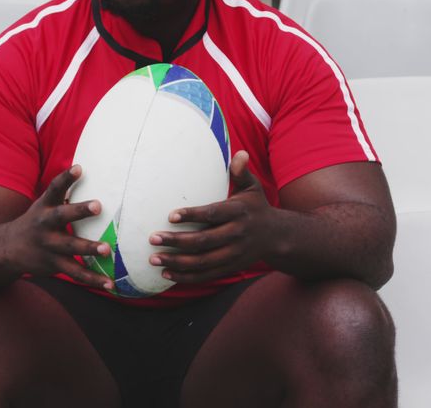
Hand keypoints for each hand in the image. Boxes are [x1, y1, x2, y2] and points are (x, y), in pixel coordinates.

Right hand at [0, 165, 113, 290]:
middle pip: (62, 216)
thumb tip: (84, 168)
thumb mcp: (44, 204)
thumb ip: (62, 192)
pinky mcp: (53, 265)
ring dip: (88, 248)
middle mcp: (45, 224)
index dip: (66, 178)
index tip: (79, 168)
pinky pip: (75, 272)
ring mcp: (48, 246)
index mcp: (44, 206)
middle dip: (79, 211)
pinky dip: (93, 279)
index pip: (54, 188)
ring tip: (107, 249)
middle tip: (98, 205)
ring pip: (70, 247)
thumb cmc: (36, 222)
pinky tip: (110, 284)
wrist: (6, 249)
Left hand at [148, 151, 279, 283]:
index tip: (170, 216)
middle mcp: (237, 235)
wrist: (277, 236)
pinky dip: (186, 277)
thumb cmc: (256, 207)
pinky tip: (167, 273)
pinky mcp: (231, 268)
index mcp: (239, 212)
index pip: (213, 215)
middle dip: (177, 241)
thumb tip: (240, 154)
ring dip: (177, 262)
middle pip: (204, 242)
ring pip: (202, 262)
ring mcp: (234, 254)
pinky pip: (206, 275)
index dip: (192, 216)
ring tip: (154, 258)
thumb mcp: (253, 188)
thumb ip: (242, 172)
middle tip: (153, 238)